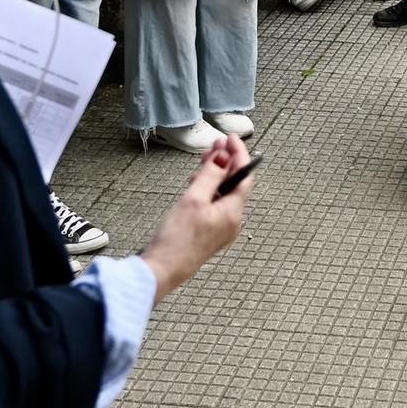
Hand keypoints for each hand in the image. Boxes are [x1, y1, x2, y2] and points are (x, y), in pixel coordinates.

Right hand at [138, 135, 250, 298]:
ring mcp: (221, 228)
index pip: (244, 175)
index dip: (238, 153)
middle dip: (225, 162)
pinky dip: (209, 189)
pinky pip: (215, 204)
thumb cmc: (177, 239)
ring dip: (215, 174)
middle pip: (234, 183)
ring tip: (203, 161)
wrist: (162, 270)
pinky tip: (197, 184)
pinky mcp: (208, 233)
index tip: (230, 138)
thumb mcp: (194, 199)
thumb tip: (224, 157)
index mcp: (233, 212)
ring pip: (224, 193)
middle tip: (214, 145)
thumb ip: (211, 176)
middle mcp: (232, 221)